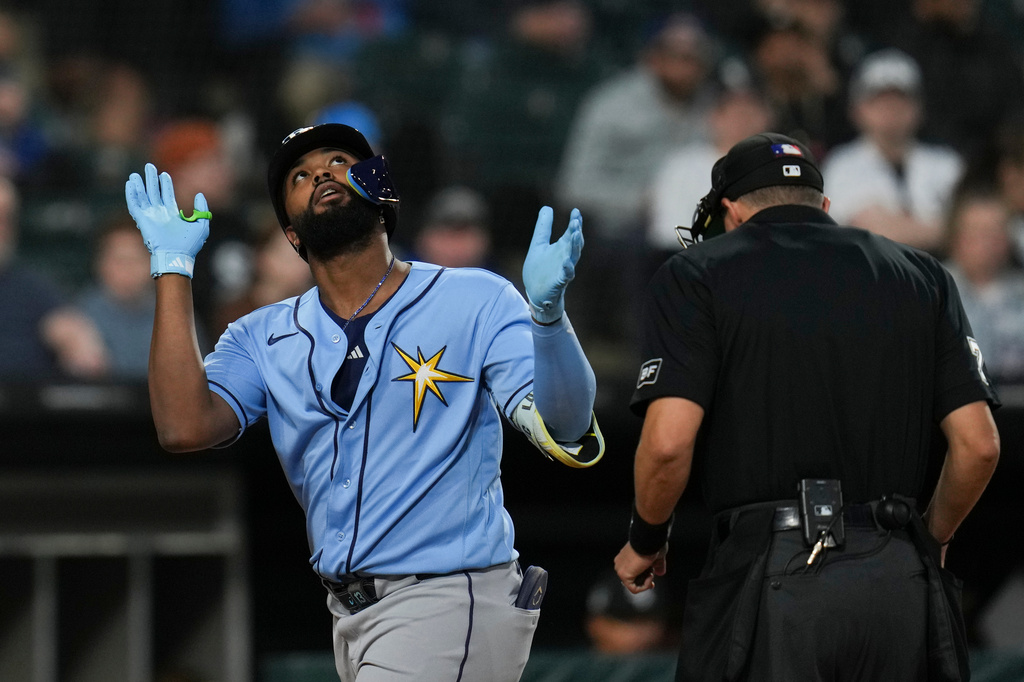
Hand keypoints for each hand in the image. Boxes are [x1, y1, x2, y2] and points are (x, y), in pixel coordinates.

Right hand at [125, 163, 209, 277]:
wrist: (177, 255)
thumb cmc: (190, 244)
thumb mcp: (202, 224)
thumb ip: (202, 209)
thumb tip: (199, 195)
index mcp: (173, 214)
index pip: (167, 195)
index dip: (166, 184)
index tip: (164, 174)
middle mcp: (160, 214)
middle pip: (154, 192)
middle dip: (151, 179)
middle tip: (149, 166)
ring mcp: (150, 216)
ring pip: (143, 196)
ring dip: (139, 184)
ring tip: (136, 173)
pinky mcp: (142, 220)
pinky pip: (134, 205)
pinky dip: (131, 194)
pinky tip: (130, 184)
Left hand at [522, 206, 582, 323]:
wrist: (536, 293)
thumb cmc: (540, 270)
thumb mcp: (538, 244)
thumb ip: (543, 227)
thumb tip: (547, 207)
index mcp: (561, 247)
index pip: (571, 232)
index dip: (574, 222)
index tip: (576, 211)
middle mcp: (566, 257)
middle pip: (574, 243)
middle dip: (576, 232)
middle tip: (576, 221)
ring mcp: (564, 270)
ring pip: (573, 257)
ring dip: (575, 246)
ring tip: (575, 234)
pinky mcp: (559, 282)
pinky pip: (566, 275)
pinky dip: (567, 269)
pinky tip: (566, 262)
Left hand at [614, 541, 667, 593]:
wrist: (648, 540)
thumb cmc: (653, 544)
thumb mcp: (656, 556)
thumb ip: (657, 565)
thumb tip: (660, 573)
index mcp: (625, 557)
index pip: (631, 572)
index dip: (642, 577)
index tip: (652, 576)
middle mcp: (620, 563)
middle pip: (631, 579)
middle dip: (644, 581)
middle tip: (652, 578)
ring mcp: (620, 569)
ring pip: (632, 585)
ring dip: (646, 582)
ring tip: (651, 573)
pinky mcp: (623, 575)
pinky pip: (634, 588)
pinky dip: (644, 586)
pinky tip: (650, 576)